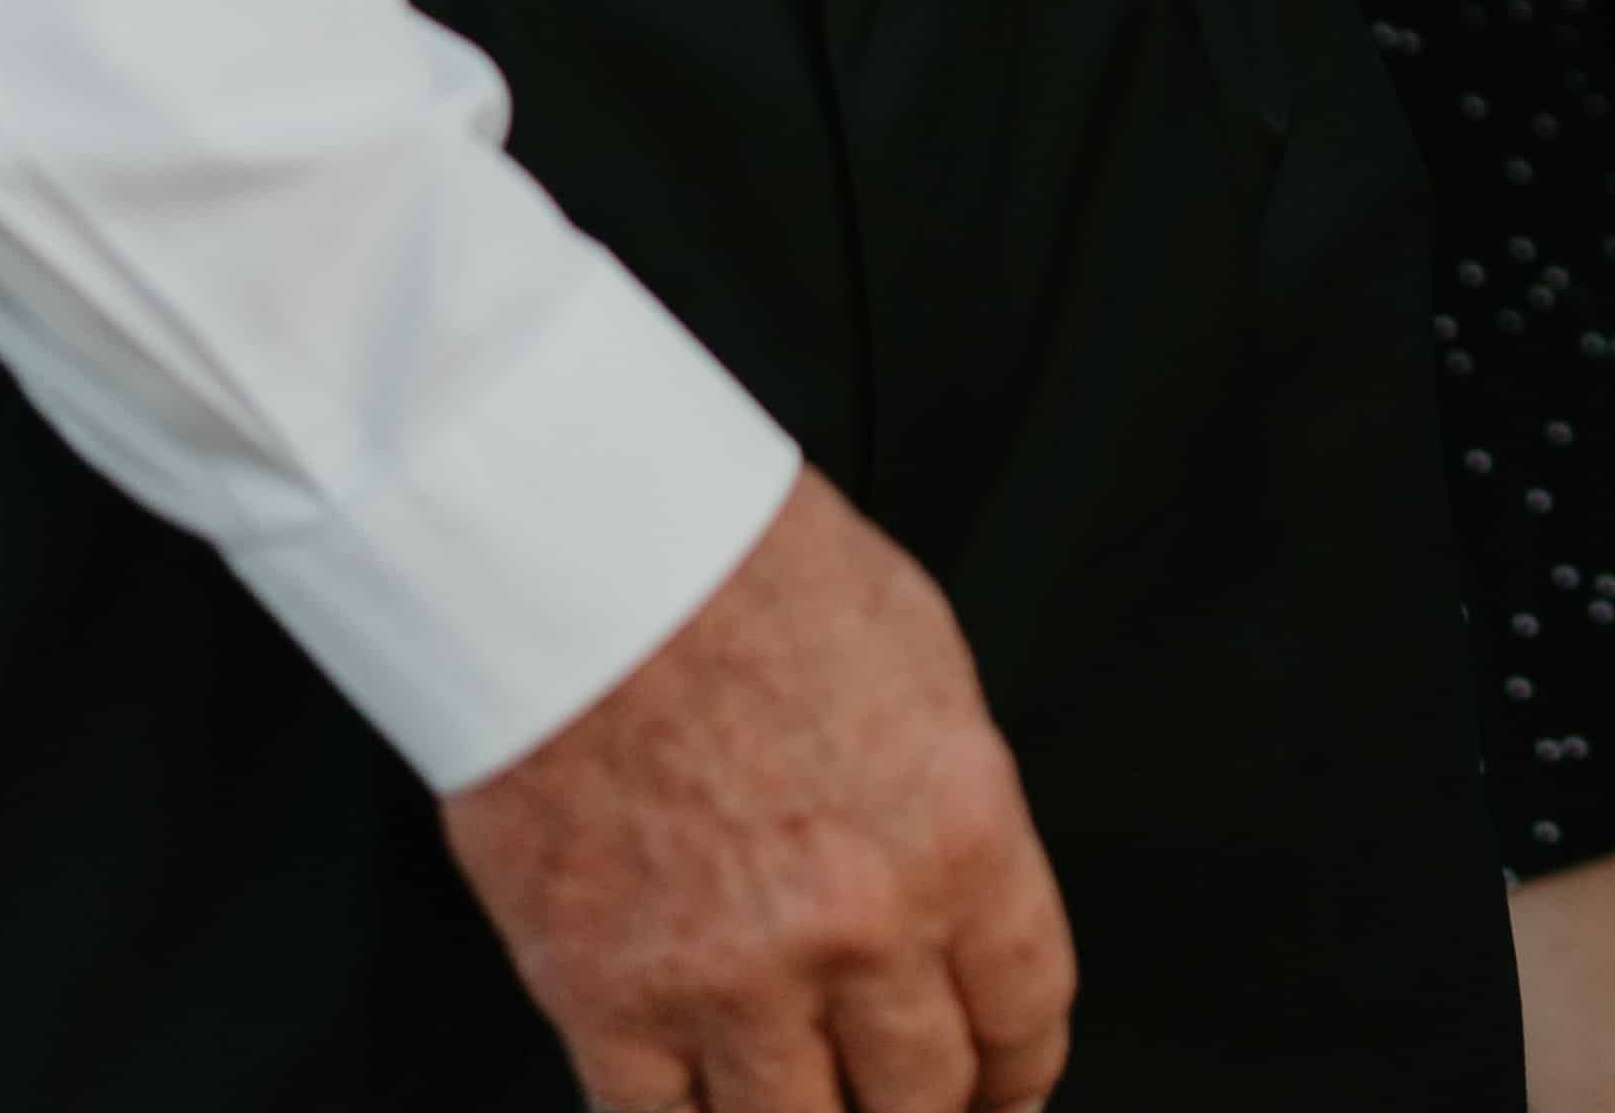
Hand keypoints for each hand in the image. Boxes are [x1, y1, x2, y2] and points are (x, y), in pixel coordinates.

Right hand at [441, 470, 1074, 1112]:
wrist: (591, 557)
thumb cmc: (747, 575)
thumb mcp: (925, 668)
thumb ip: (947, 803)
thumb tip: (956, 886)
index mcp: (960, 836)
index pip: (1023, 1015)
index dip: (1018, 1077)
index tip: (1005, 1094)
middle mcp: (862, 926)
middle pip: (923, 1096)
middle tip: (907, 1106)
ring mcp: (734, 978)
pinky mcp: (608, 1000)